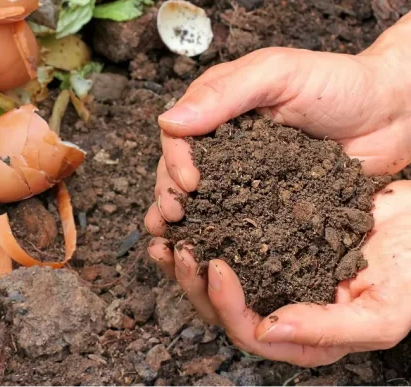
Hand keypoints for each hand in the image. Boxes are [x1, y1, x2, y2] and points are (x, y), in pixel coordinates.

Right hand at [144, 13, 410, 235]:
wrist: (394, 113)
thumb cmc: (339, 82)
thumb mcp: (278, 74)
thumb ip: (225, 93)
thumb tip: (168, 121)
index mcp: (218, 108)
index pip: (178, 135)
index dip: (174, 160)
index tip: (189, 183)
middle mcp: (224, 143)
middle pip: (181, 171)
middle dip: (170, 195)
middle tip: (175, 218)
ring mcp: (245, 175)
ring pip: (203, 199)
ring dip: (185, 220)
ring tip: (176, 242)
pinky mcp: (268, 202)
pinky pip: (238, 219)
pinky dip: (220, 236)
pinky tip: (209, 253)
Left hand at [148, 180, 410, 366]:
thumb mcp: (383, 312)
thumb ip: (328, 328)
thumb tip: (268, 330)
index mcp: (303, 336)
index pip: (250, 332)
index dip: (226, 304)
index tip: (216, 266)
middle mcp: (280, 308)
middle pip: (221, 309)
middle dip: (192, 281)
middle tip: (179, 247)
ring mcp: (271, 275)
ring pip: (214, 278)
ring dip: (186, 259)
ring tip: (166, 233)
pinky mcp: (266, 242)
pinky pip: (225, 240)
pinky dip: (203, 229)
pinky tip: (187, 213)